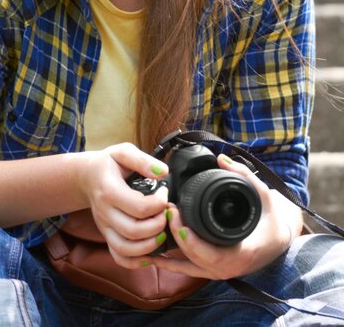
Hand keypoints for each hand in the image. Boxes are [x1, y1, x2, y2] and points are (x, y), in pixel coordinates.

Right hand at [78, 143, 169, 266]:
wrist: (86, 176)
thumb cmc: (108, 163)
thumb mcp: (123, 152)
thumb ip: (143, 160)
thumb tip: (163, 172)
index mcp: (109, 191)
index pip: (139, 207)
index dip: (159, 203)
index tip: (165, 193)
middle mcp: (105, 213)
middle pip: (134, 231)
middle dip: (158, 225)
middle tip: (167, 213)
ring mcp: (104, 227)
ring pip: (126, 249)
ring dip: (150, 246)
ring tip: (162, 232)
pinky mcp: (106, 236)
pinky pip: (119, 257)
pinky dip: (136, 261)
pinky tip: (151, 253)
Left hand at [145, 154, 302, 278]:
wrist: (278, 240)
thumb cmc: (271, 219)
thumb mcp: (263, 194)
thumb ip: (243, 175)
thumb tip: (222, 158)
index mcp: (242, 251)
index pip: (211, 254)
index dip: (191, 241)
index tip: (178, 221)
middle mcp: (228, 267)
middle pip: (194, 259)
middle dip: (176, 235)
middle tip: (166, 211)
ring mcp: (219, 272)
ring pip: (187, 266)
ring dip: (168, 249)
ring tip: (153, 227)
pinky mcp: (211, 269)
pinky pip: (187, 269)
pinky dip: (169, 262)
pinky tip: (152, 253)